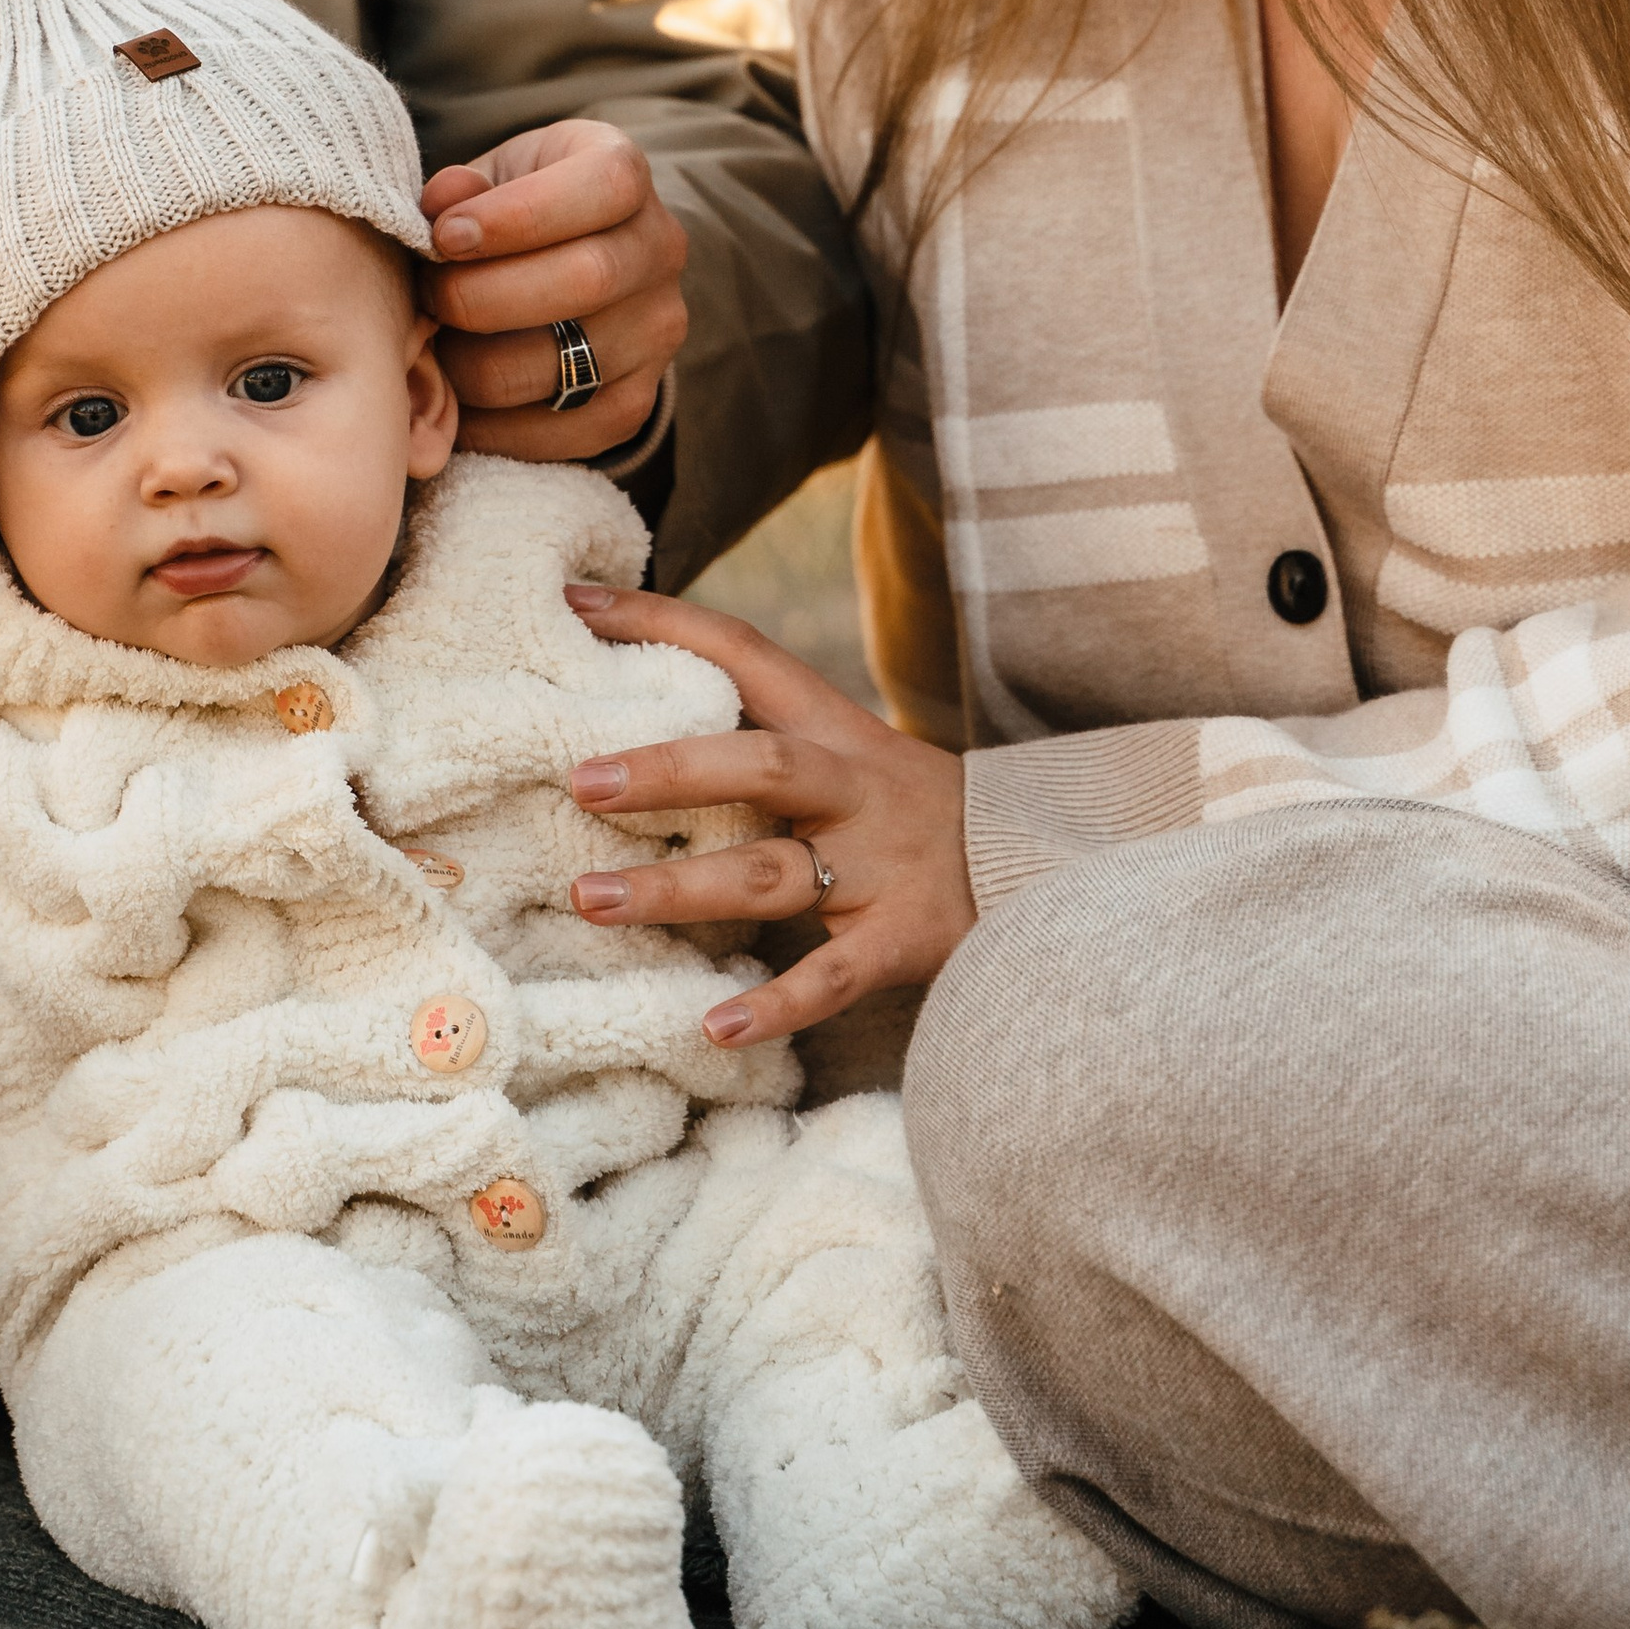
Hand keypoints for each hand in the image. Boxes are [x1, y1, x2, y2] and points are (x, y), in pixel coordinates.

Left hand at [421, 123, 687, 463]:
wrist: (561, 267)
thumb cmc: (507, 212)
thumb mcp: (486, 178)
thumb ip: (460, 189)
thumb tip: (443, 204)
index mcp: (625, 174)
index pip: (605, 187)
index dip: (518, 215)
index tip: (445, 236)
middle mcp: (660, 251)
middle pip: (587, 281)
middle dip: (482, 298)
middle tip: (427, 299)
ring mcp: (657, 333)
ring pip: (566, 366)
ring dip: (476, 367)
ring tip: (435, 349)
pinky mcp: (636, 401)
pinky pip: (563, 431)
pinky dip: (493, 425)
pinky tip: (455, 397)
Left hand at [558, 593, 973, 1041]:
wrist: (1056, 870)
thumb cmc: (918, 818)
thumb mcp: (852, 761)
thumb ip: (763, 748)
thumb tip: (633, 737)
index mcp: (836, 730)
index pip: (744, 653)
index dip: (662, 622)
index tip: (573, 603)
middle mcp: (858, 788)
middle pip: (762, 763)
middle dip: (668, 769)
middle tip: (580, 779)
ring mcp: (884, 866)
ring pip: (773, 873)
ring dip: (676, 887)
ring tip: (591, 899)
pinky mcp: (906, 940)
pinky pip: (833, 976)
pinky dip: (775, 1003)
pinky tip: (713, 1025)